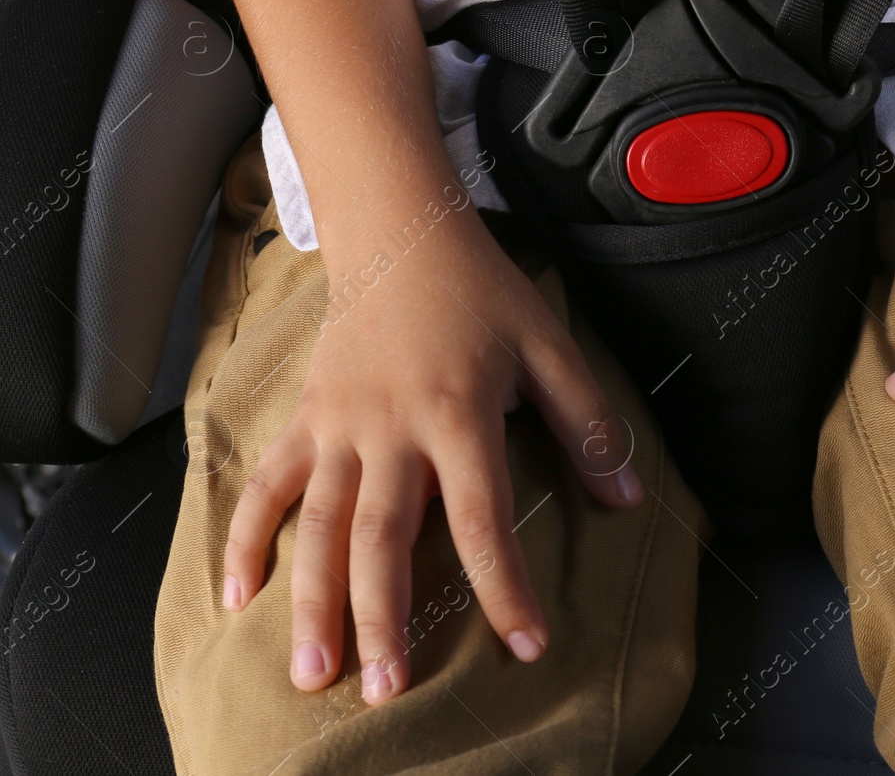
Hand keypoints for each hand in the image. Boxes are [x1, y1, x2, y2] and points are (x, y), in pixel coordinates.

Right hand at [221, 208, 642, 702]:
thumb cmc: (482, 294)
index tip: (525, 643)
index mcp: (458, 413)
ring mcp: (339, 426)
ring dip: (313, 601)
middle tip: (385, 690)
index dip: (504, 586)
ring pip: (320, 525)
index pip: (482, 518)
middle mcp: (391, 428)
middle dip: (383, 618)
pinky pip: (270, 486)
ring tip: (311, 672)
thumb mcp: (550, 347)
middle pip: (384, 537)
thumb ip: (587, 423)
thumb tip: (626, 498)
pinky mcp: (306, 419)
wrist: (402, 235)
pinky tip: (237, 598)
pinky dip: (247, 539)